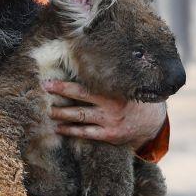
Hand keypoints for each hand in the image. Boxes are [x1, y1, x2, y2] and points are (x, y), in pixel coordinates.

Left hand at [43, 80, 166, 149]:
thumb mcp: (126, 85)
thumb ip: (109, 77)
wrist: (152, 122)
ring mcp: (110, 121)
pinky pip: (86, 133)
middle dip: (60, 93)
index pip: (86, 84)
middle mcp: (111, 105)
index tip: (49, 80)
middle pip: (80, 97)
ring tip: (47, 110)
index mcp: (115, 89)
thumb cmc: (133, 98)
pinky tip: (58, 127)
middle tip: (43, 89)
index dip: (66, 83)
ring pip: (80, 117)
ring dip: (61, 113)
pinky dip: (70, 130)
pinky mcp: (109, 135)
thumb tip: (86, 59)